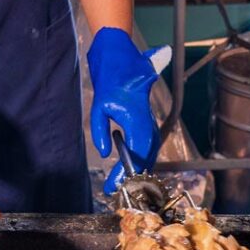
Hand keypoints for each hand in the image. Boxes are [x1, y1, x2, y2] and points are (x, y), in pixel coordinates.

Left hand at [87, 27, 164, 192]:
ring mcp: (151, 122)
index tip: (115, 183)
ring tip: (121, 181)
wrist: (123, 62)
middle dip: (133, 174)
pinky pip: (149, 145)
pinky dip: (142, 158)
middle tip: (116, 188)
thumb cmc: (110, 81)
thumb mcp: (98, 107)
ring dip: (138, 168)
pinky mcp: (150, 122)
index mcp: (136, 118)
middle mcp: (148, 122)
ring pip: (150, 152)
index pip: (135, 151)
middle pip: (146, 155)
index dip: (125, 170)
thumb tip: (106, 153)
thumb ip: (99, 131)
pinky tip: (130, 166)